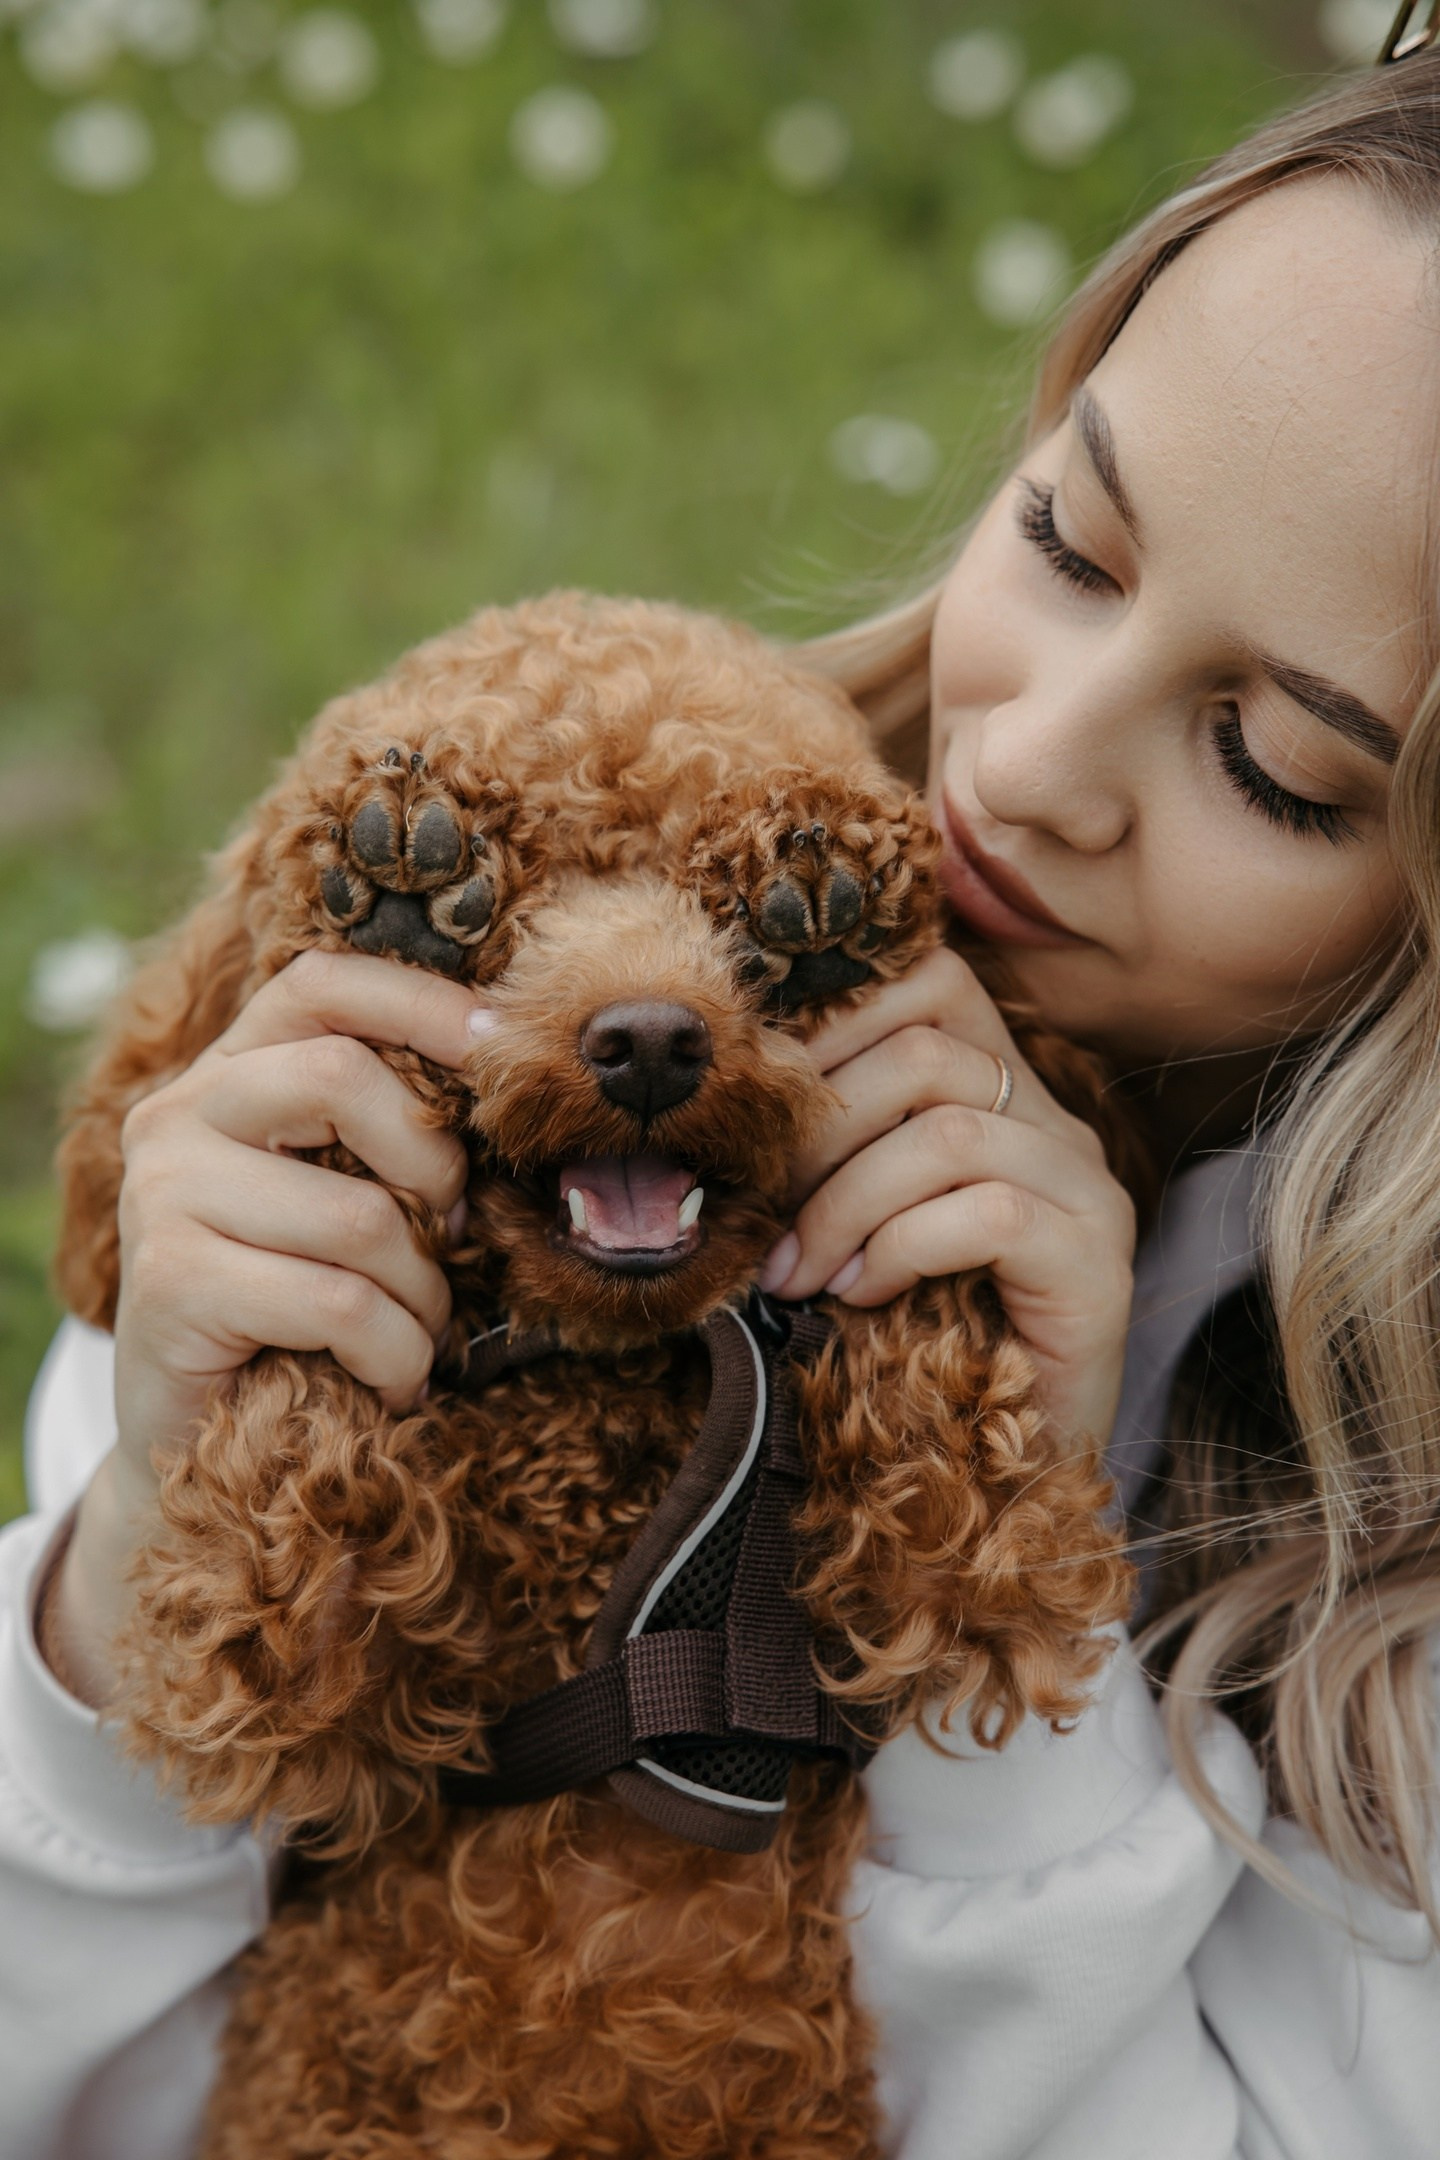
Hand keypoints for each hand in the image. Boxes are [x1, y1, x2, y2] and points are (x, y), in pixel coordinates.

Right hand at [111, 948, 485, 1489]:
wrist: (197, 1440)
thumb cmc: (302, 1308)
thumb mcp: (350, 1198)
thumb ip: (392, 1133)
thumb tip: (512, 1075)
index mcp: (230, 1072)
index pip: (322, 985)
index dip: (419, 1001)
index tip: (499, 1049)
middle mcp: (179, 1114)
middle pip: (338, 1075)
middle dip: (431, 1165)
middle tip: (453, 1236)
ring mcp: (162, 1194)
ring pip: (356, 1214)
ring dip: (422, 1292)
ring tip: (417, 1334)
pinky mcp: (169, 1282)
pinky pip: (336, 1302)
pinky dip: (394, 1353)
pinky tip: (390, 1382)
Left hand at [757, 947, 1135, 1445]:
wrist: (1002, 1475)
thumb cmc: (911, 1344)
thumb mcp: (853, 1226)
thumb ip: (826, 1154)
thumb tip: (728, 1103)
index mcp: (1000, 1093)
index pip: (932, 982)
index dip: (838, 1014)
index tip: (761, 1093)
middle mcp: (1056, 1125)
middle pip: (930, 1051)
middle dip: (821, 1129)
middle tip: (764, 1209)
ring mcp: (1088, 1191)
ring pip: (948, 1134)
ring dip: (845, 1203)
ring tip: (799, 1274)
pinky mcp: (1097, 1263)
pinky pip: (991, 1212)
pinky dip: (902, 1249)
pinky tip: (862, 1296)